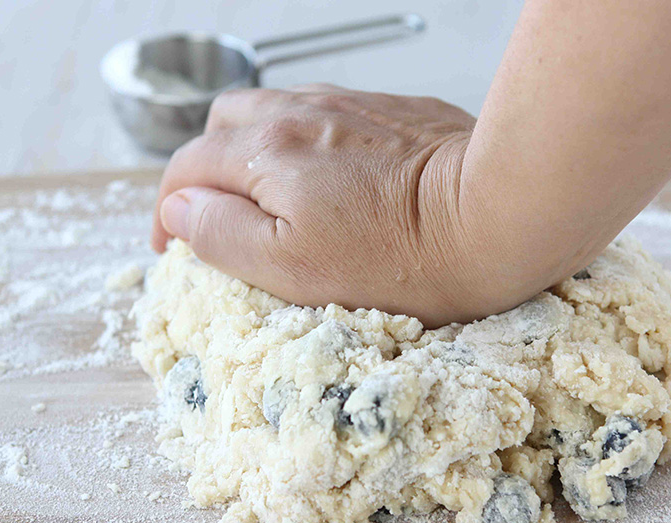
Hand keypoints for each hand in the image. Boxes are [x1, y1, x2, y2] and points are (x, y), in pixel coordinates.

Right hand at [152, 85, 551, 327]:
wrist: (500, 213)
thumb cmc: (404, 257)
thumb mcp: (293, 269)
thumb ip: (223, 235)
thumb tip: (179, 210)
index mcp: (265, 152)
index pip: (187, 167)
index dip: (170, 209)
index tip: (175, 244)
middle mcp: (301, 114)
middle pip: (225, 125)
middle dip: (210, 169)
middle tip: (223, 215)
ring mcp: (351, 106)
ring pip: (278, 111)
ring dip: (259, 150)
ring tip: (277, 195)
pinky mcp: (395, 110)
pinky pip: (331, 115)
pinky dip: (311, 143)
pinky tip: (339, 178)